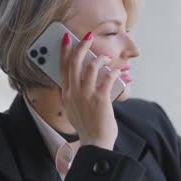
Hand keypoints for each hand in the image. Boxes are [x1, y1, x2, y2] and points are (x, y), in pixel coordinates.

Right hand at [59, 32, 120, 149]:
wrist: (95, 143)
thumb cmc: (88, 127)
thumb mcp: (73, 110)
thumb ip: (72, 95)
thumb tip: (74, 81)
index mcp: (66, 94)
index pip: (62, 67)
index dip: (64, 51)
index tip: (67, 38)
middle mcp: (73, 93)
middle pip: (74, 62)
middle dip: (81, 46)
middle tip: (87, 36)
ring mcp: (86, 96)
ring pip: (91, 67)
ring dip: (100, 59)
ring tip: (107, 58)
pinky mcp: (100, 99)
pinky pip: (107, 78)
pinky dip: (113, 73)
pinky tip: (117, 72)